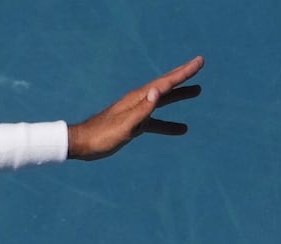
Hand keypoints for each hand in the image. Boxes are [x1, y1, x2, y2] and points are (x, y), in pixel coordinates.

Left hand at [69, 56, 203, 160]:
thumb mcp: (125, 125)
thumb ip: (142, 109)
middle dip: (183, 75)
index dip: (184, 72)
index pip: (166, 83)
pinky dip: (169, 123)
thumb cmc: (101, 135)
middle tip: (199, 64)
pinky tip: (181, 129)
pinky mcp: (132, 125)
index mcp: (138, 99)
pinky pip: (155, 121)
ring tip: (197, 91)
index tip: (200, 61)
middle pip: (165, 85)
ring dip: (179, 96)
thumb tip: (158, 90)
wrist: (80, 144)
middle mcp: (138, 102)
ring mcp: (135, 113)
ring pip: (162, 101)